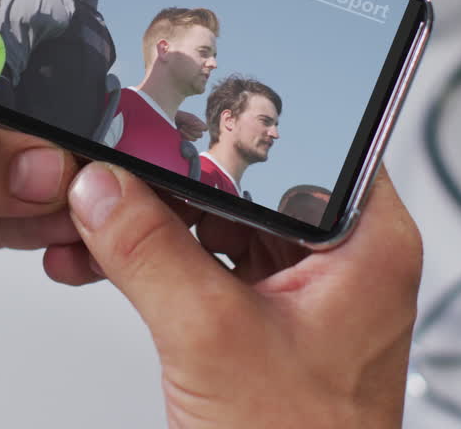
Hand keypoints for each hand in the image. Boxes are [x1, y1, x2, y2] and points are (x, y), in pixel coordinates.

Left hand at [0, 0, 78, 370]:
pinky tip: (79, 230)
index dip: (33, 14)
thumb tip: (38, 165)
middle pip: (23, 81)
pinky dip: (59, 223)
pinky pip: (27, 211)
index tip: (89, 40)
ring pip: (34, 151)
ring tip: (108, 191)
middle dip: (67, 110)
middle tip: (111, 138)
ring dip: (73, 173)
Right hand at [49, 163, 420, 428]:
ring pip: (217, 221)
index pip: (302, 145)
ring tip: (94, 221)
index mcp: (366, 245)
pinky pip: (202, 264)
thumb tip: (103, 191)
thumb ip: (151, 254)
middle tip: (115, 172)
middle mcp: (339, 260)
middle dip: (171, 181)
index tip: (167, 122)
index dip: (232, 130)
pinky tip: (102, 260)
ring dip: (151, 222)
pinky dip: (152, 262)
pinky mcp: (262, 317)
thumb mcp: (212, 338)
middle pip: (248, 183)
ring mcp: (298, 290)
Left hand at [175, 110, 206, 141]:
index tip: (192, 124)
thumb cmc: (179, 116)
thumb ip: (191, 120)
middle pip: (200, 135)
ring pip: (195, 139)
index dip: (200, 128)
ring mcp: (191, 135)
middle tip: (183, 125)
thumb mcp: (185, 117)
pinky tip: (179, 130)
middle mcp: (196, 130)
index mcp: (199, 123)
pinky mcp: (186, 138)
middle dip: (191, 131)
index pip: (205, 129)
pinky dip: (183, 135)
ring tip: (181, 128)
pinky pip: (187, 140)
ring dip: (187, 134)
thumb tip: (196, 125)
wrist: (171, 118)